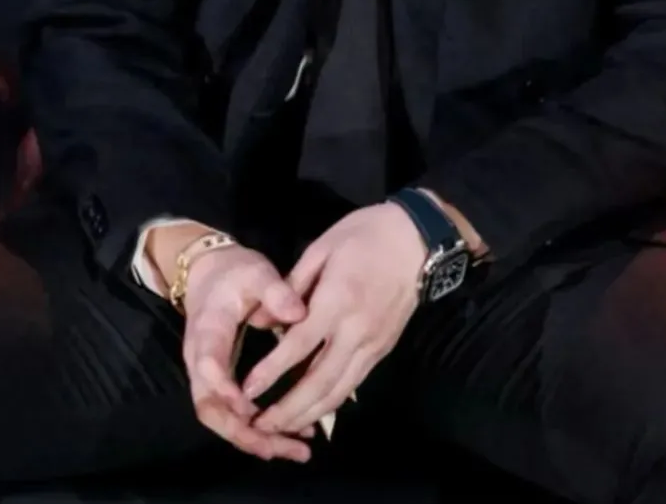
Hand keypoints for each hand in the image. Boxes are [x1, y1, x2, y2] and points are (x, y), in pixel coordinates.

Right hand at [181, 244, 312, 462]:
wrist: (208, 271)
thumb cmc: (233, 271)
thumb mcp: (256, 271)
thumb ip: (275, 290)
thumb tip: (299, 313)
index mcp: (207, 332)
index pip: (209, 367)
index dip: (225, 390)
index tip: (250, 408)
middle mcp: (199, 362)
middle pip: (211, 409)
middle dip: (244, 433)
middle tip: (283, 446)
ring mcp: (206, 376)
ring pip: (221, 419)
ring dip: (253, 439)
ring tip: (295, 450)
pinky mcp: (218, 383)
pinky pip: (230, 415)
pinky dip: (256, 430)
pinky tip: (288, 436)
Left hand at [244, 203, 426, 438]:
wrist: (417, 239)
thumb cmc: (366, 234)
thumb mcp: (322, 247)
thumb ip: (291, 285)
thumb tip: (262, 319)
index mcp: (336, 301)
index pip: (298, 346)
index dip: (272, 371)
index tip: (248, 390)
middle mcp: (355, 331)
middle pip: (319, 381)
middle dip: (289, 409)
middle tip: (260, 427)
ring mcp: (372, 345)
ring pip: (338, 390)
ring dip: (309, 414)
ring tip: (282, 429)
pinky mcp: (383, 350)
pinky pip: (353, 383)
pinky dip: (332, 403)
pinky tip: (314, 412)